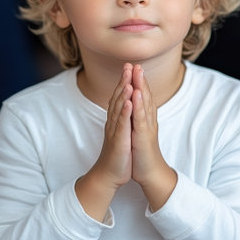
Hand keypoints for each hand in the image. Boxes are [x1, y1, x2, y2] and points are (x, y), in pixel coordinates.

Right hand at [75, 64, 132, 220]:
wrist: (109, 174)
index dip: (124, 81)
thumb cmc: (118, 153)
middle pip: (118, 98)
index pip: (120, 96)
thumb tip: (126, 104)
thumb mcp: (121, 132)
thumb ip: (122, 117)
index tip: (129, 66)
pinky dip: (125, 112)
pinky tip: (130, 102)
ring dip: (123, 93)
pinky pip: (122, 125)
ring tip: (128, 78)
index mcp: (116, 119)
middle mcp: (113, 122)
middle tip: (128, 65)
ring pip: (119, 109)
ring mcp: (115, 131)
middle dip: (123, 81)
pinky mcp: (118, 141)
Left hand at [130, 65, 176, 210]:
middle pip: (145, 96)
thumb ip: (137, 118)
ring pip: (144, 104)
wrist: (149, 172)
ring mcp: (146, 127)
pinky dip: (139, 105)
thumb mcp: (138, 131)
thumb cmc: (142, 152)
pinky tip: (137, 94)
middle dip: (140, 79)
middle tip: (136, 63)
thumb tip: (132, 107)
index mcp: (145, 118)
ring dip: (141, 87)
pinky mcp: (143, 136)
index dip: (139, 81)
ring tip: (137, 72)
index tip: (133, 67)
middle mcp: (147, 120)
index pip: (142, 96)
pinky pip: (140, 119)